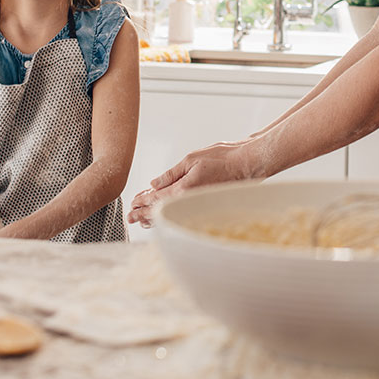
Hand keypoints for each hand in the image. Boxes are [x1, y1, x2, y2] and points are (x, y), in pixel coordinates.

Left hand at [127, 140, 263, 225]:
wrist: (247, 164)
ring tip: (143, 219)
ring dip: (156, 216)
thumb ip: (171, 174)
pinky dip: (171, 212)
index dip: (141, 202)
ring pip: (172, 214)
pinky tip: (166, 212)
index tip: (132, 205)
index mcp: (183, 189)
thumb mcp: (191, 159)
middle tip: (131, 217)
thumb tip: (154, 183)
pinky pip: (183, 211)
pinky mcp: (204, 203)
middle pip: (161, 212)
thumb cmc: (223, 159)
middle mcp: (189, 201)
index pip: (155, 200)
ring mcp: (197, 204)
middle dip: (144, 214)